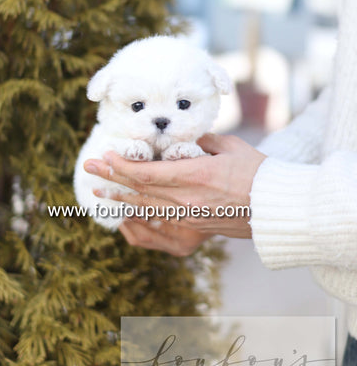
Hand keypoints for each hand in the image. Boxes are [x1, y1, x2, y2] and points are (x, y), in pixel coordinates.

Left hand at [83, 133, 266, 252]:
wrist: (276, 209)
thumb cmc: (258, 173)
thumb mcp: (230, 146)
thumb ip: (201, 141)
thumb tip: (181, 138)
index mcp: (195, 175)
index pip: (147, 172)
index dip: (121, 165)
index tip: (105, 154)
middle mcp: (186, 200)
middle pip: (140, 189)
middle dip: (112, 178)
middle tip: (89, 169)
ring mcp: (188, 216)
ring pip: (145, 207)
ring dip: (119, 197)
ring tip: (99, 190)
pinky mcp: (193, 227)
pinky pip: (159, 218)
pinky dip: (139, 211)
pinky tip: (126, 208)